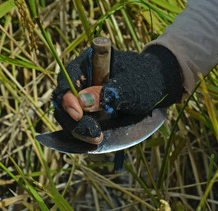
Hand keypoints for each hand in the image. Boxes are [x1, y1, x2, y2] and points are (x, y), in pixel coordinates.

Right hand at [53, 45, 182, 143]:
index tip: (78, 114)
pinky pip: (78, 124)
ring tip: (97, 140)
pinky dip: (83, 134)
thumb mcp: (131, 87)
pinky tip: (94, 141)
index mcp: (87, 63)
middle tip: (94, 136)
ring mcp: (82, 97)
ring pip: (68, 116)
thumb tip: (81, 101)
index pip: (66, 80)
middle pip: (63, 101)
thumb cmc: (144, 81)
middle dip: (75, 121)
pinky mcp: (87, 112)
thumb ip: (108, 93)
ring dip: (79, 130)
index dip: (67, 98)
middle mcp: (80, 80)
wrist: (154, 88)